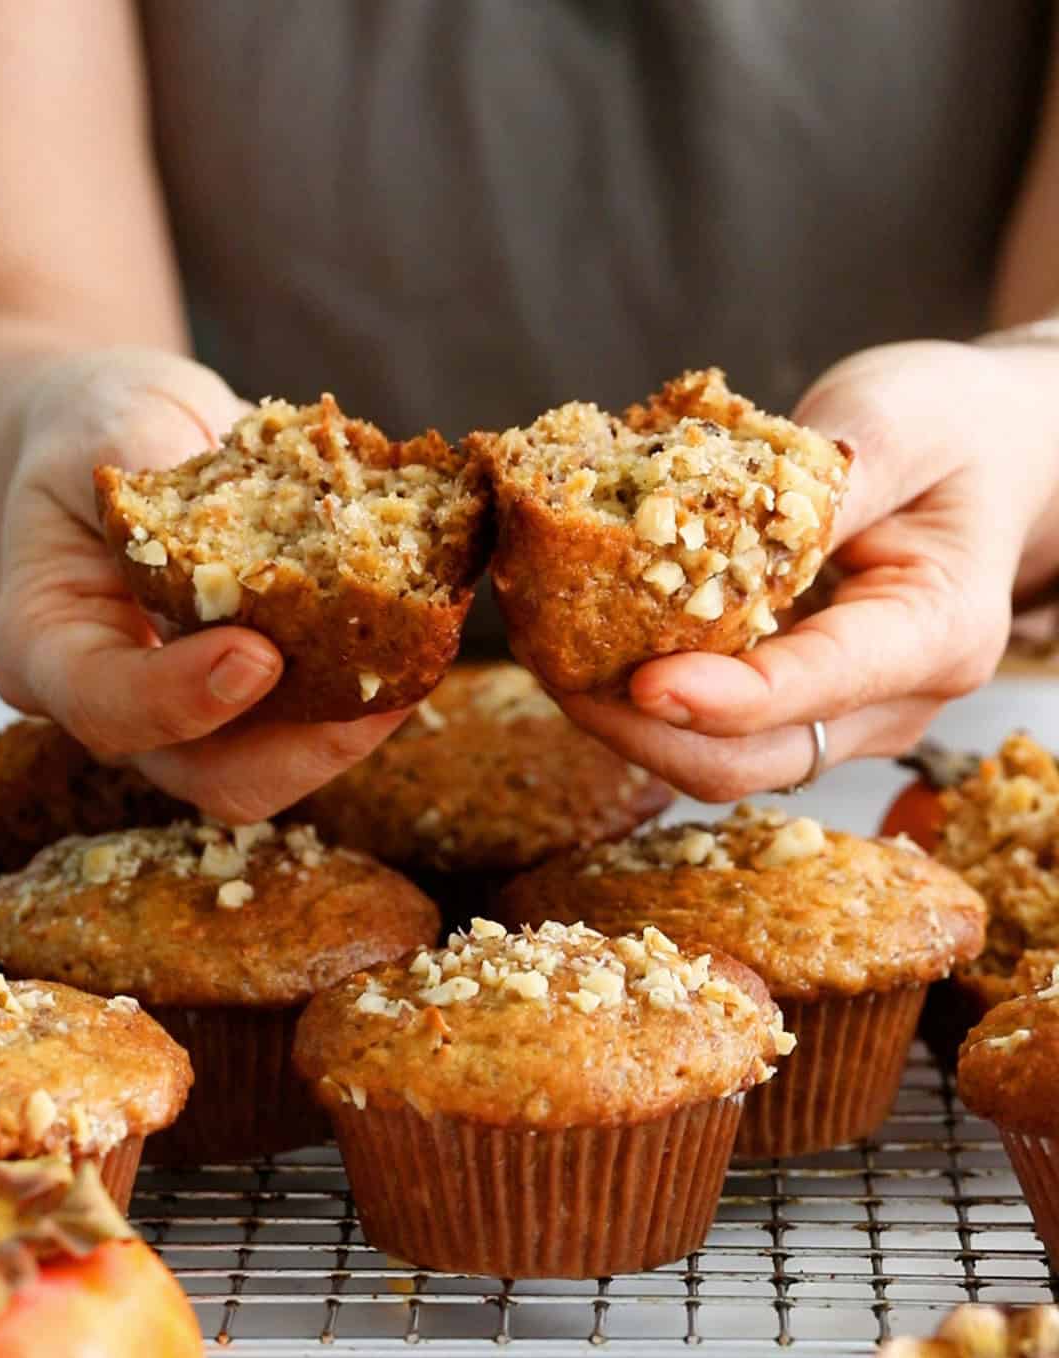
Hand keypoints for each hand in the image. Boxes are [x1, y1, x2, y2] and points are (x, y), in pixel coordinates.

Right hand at [0, 348, 406, 821]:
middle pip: (208, 777)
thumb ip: (160, 464)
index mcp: (47, 647)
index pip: (102, 704)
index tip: (256, 654)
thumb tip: (256, 502)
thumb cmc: (106, 426)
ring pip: (280, 769)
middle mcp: (120, 704)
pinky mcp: (261, 705)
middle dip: (299, 750)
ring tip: (418, 658)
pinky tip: (423, 634)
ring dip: (355, 727)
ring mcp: (196, 717)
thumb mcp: (113, 417)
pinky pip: (319, 725)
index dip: (179, 697)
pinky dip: (372, 691)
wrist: (135, 441)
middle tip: (375, 690)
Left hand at [554, 339, 1058, 800]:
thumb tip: (721, 518)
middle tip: (552, 663)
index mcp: (938, 631)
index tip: (642, 682)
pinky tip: (586, 647)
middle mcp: (894, 701)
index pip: (819, 686)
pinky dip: (645, 700)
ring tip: (550, 652)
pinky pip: (713, 730)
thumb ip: (828, 475)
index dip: (726, 698)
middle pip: (753, 760)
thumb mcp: (901, 418)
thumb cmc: (952, 431)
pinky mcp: (799, 709)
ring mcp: (844, 717)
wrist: (984, 460)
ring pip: (721, 761)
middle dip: (642, 727)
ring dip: (628, 722)